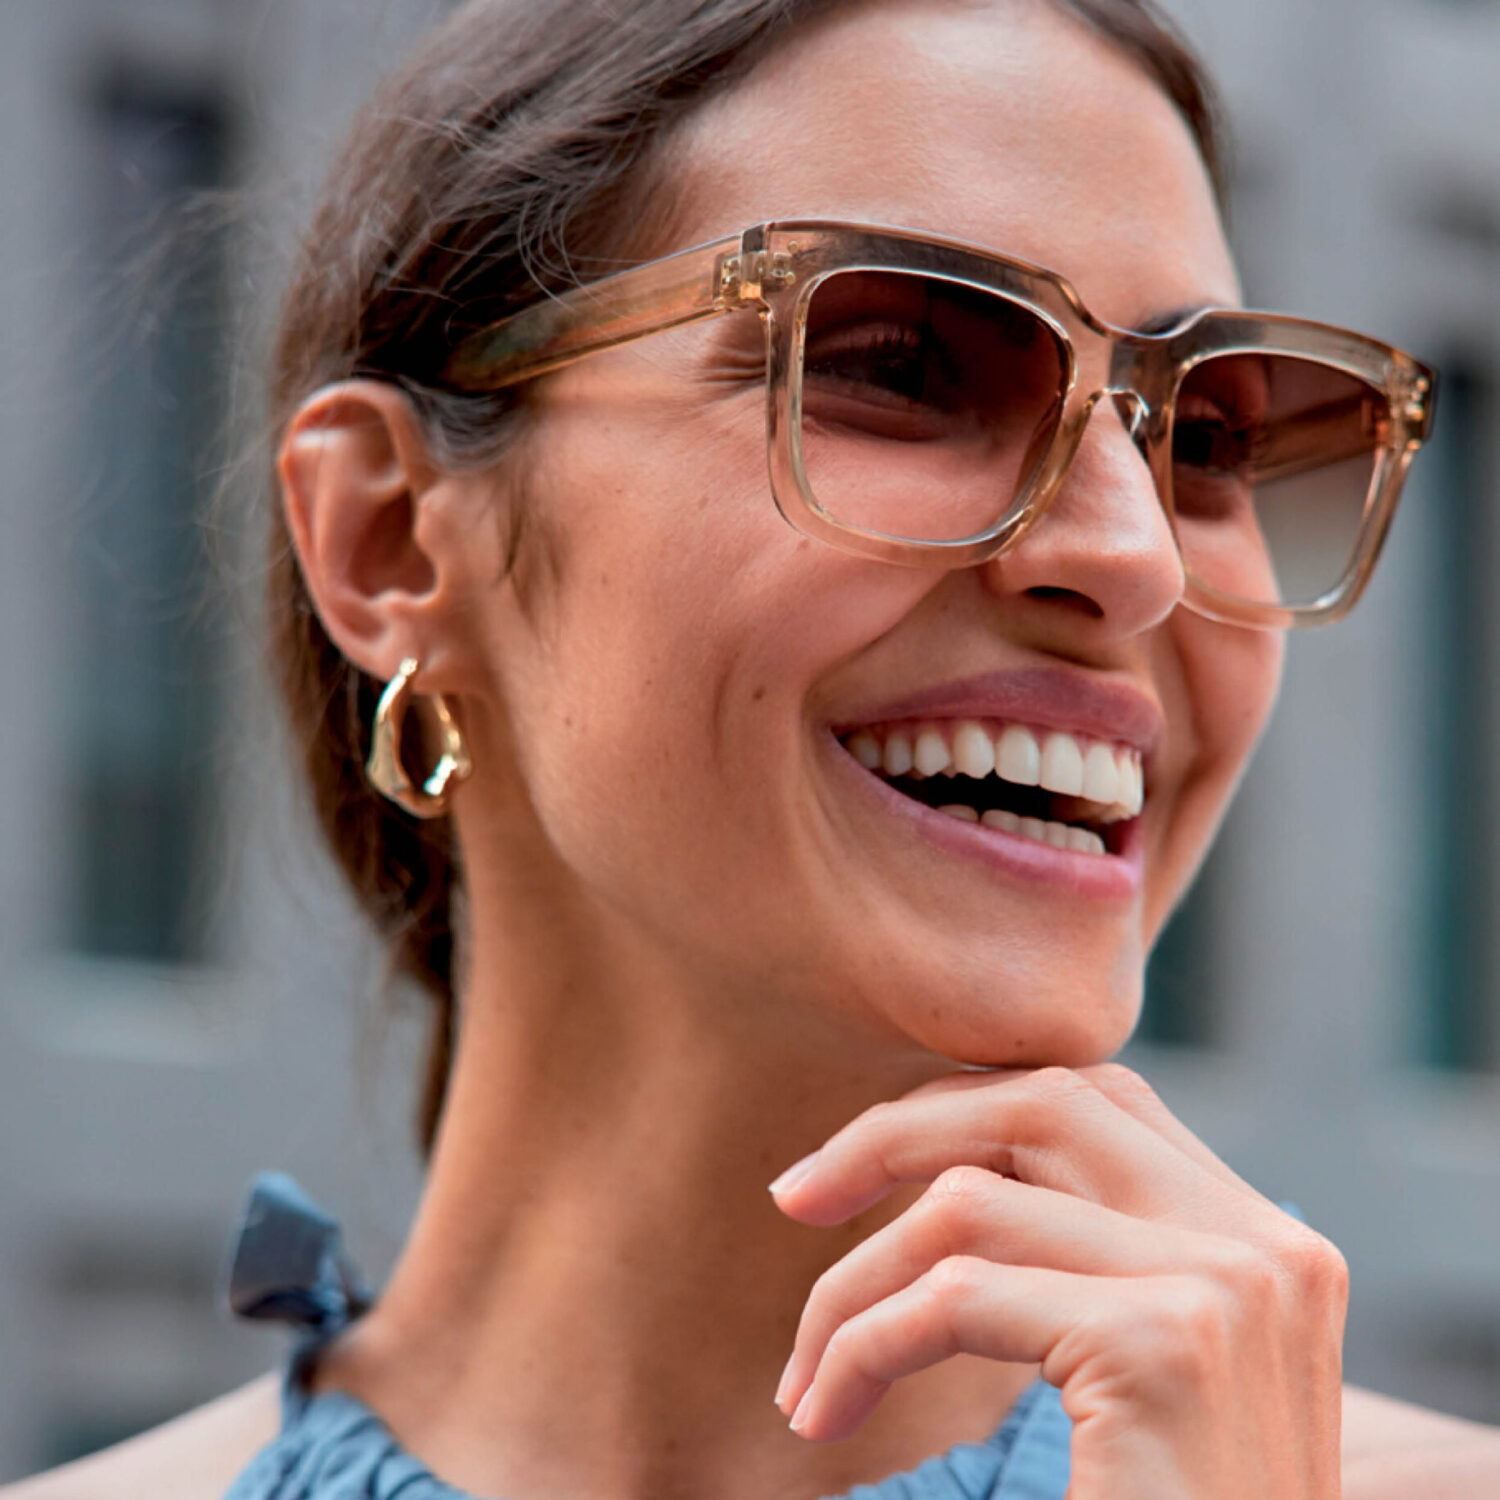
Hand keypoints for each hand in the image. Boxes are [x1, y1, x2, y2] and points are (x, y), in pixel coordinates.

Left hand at [770, 1065, 1347, 1499]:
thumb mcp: (1143, 1382)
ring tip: (803, 1378)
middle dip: (894, 1134)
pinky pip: (952, 1300)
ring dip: (852, 1285)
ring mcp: (1223, 1286)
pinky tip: (823, 1412)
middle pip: (1041, 1101)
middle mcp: (1262, 1245)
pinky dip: (858, 1345)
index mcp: (1267, 1246)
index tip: (859, 1165)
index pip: (1096, 1101)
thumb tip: (956, 1180)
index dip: (964, 1108)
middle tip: (795, 1198)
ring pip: (969, 1204)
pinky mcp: (1163, 1345)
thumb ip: (1092, 1270)